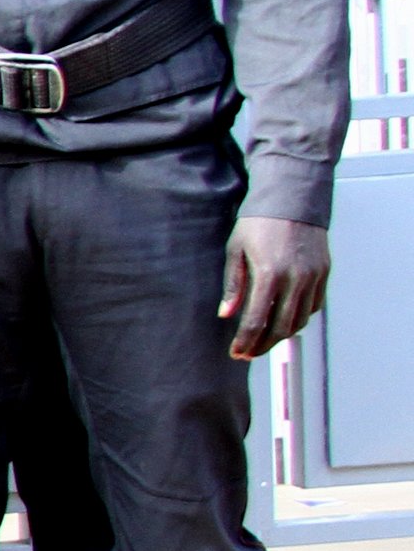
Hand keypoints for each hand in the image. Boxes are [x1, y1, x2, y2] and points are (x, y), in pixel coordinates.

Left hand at [220, 217, 329, 359]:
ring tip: (264, 341)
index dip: (245, 341)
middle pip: (281, 327)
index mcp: (269, 274)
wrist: (292, 198)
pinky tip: (284, 320)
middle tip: (249, 353)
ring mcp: (314, 277)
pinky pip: (314, 306)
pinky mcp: (324, 273)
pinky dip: (299, 318)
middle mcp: (295, 279)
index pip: (256, 320)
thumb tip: (226, 314)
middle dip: (263, 345)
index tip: (237, 352)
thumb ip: (234, 284)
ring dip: (282, 335)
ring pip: (300, 320)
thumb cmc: (258, 221)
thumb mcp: (236, 250)